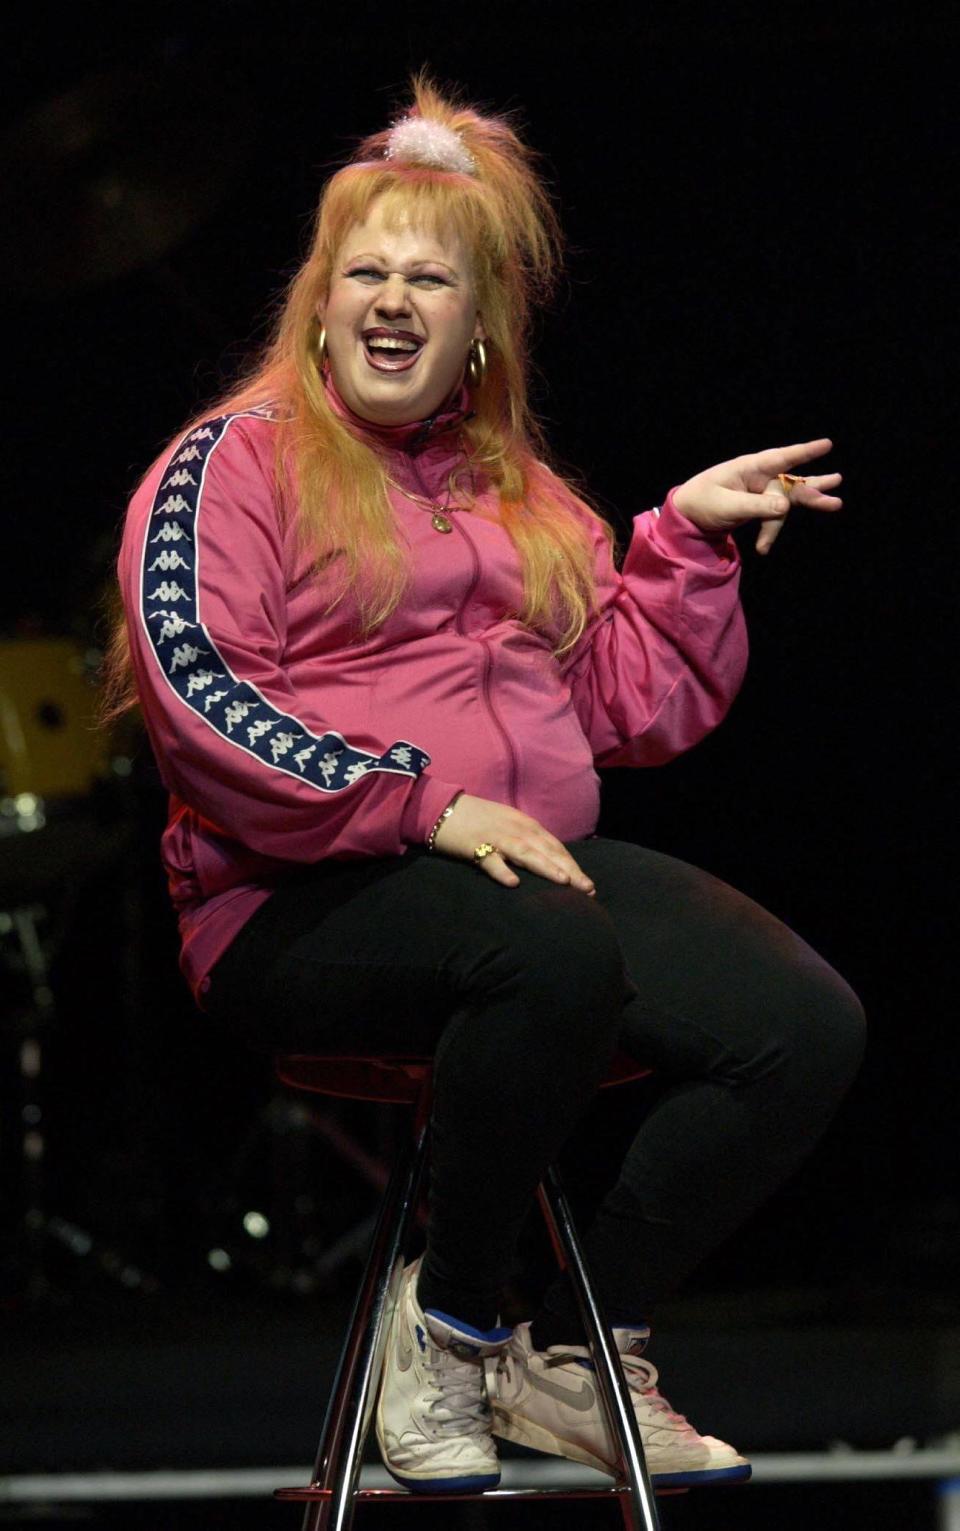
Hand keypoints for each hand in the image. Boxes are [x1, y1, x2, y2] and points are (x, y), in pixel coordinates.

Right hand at [432, 793, 595, 894]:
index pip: (554, 846)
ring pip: (525, 853)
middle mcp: (515, 828)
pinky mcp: (474, 845)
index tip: (587, 884)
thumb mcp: (507, 825)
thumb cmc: (476, 819)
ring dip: (545, 867)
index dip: (572, 864)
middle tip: (587, 889)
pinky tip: (513, 883)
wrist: (441, 808)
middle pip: (546, 850)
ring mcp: (495, 836)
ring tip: (563, 882)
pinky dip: (502, 870)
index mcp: (524, 824)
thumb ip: (526, 840)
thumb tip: (547, 860)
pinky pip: (489, 860)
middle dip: (568, 870)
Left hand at [672, 438, 842, 554]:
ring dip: (798, 511)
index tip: (826, 444)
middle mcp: (759, 476)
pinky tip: (762, 549)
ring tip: (834, 505)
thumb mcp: (726, 506)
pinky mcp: (760, 506)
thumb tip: (785, 507)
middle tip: (837, 488)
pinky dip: (770, 532)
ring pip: (787, 501)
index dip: (804, 452)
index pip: (780, 458)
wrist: (687, 516)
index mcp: (749, 468)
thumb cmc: (702, 503)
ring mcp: (761, 492)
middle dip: (812, 488)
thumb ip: (755, 506)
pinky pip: (774, 516)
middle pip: (790, 483)